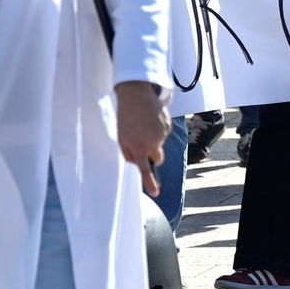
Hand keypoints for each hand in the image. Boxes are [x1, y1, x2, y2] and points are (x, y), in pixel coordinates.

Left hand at [115, 80, 169, 195]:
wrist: (136, 95)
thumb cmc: (125, 118)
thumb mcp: (121, 138)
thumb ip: (129, 153)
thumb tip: (138, 162)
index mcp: (138, 148)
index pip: (145, 170)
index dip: (151, 183)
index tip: (156, 193)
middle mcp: (153, 143)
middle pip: (158, 159)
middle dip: (153, 156)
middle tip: (145, 145)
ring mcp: (162, 134)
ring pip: (160, 144)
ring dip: (154, 139)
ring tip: (144, 124)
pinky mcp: (168, 125)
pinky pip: (165, 132)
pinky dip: (159, 128)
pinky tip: (151, 119)